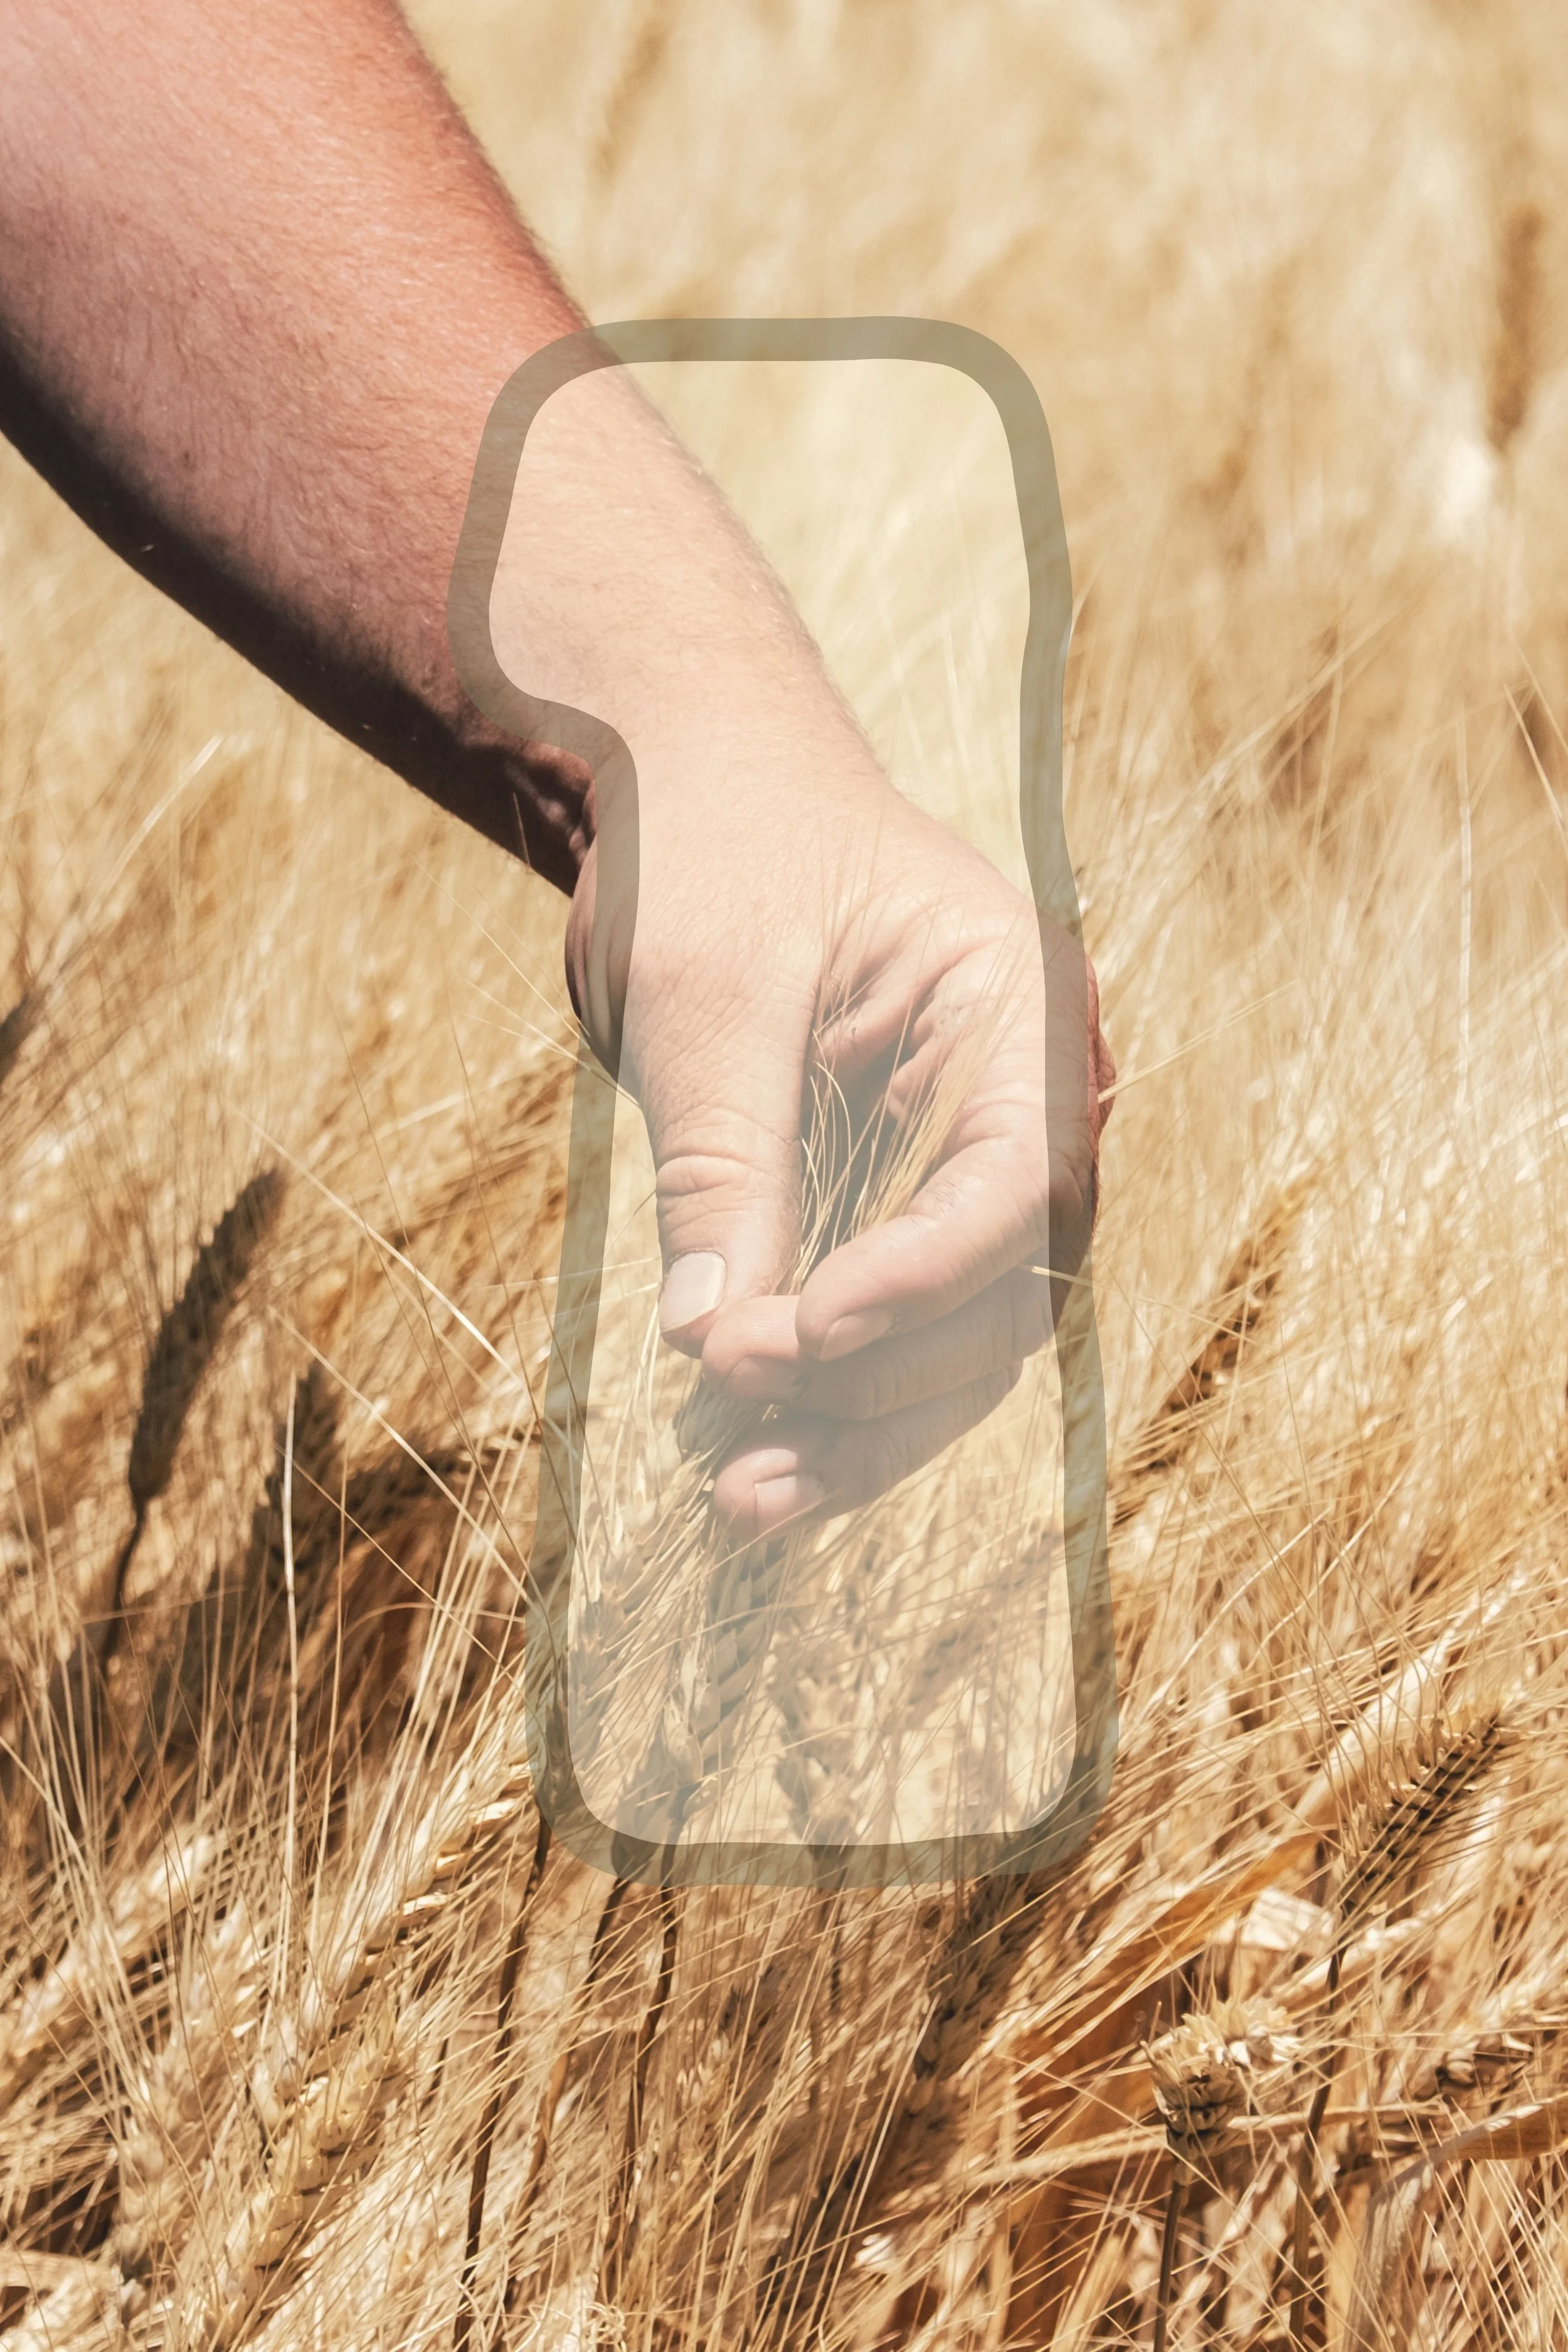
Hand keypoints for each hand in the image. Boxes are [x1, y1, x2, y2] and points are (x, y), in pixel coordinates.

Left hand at [567, 695, 1112, 1540]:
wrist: (679, 781)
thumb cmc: (708, 842)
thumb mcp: (709, 993)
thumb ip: (728, 1162)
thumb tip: (719, 1343)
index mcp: (1016, 1008)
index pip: (1017, 1182)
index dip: (925, 1278)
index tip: (804, 1335)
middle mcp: (1012, 1098)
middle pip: (1000, 1292)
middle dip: (880, 1378)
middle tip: (740, 1413)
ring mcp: (951, 1162)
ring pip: (949, 1342)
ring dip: (855, 1429)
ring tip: (740, 1500)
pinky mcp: (880, 1208)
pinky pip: (880, 1331)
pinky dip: (821, 1402)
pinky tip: (746, 1470)